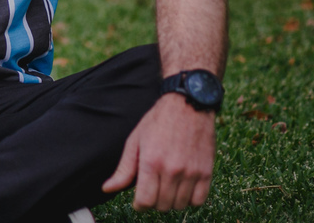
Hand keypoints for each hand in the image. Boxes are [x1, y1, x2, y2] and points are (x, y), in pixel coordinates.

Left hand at [102, 93, 215, 210]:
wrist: (187, 106)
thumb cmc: (157, 122)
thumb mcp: (134, 142)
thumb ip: (123, 169)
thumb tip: (107, 188)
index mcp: (151, 162)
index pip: (145, 201)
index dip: (140, 205)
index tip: (139, 202)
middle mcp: (172, 170)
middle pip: (162, 205)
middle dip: (154, 202)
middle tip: (153, 189)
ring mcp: (191, 172)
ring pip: (180, 205)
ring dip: (171, 201)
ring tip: (166, 186)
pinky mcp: (206, 172)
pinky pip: (198, 201)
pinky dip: (190, 199)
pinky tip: (182, 187)